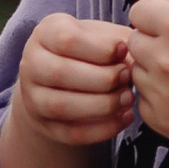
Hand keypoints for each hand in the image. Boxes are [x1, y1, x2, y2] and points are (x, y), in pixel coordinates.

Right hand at [14, 13, 134, 148]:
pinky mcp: (44, 125)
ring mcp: (33, 97)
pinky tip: (125, 117)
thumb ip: (118, 41)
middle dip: (103, 78)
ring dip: (102, 105)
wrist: (62, 79)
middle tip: (127, 77)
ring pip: (62, 106)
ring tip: (128, 98)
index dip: (100, 48)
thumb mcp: (101, 35)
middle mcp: (31, 64)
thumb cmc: (89, 51)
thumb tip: (137, 58)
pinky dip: (102, 129)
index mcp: (45, 33)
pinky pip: (71, 133)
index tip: (124, 50)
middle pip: (60, 73)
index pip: (66, 40)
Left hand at [128, 0, 168, 144]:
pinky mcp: (163, 120)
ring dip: (154, 68)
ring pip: (136, 70)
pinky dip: (159, 95)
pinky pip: (143, 99)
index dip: (159, 14)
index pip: (138, 11)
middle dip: (154, 40)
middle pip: (133, 40)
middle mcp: (166, 60)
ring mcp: (163, 93)